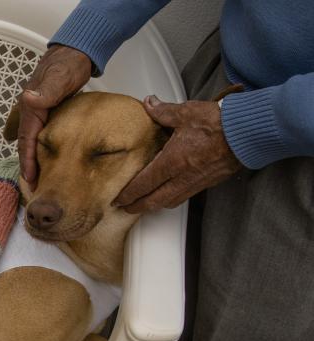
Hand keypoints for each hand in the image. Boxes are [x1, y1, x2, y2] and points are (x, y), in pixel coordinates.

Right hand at [17, 45, 92, 188]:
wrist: (74, 52)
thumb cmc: (68, 64)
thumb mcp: (59, 77)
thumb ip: (45, 90)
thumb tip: (29, 99)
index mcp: (31, 107)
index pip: (26, 140)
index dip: (27, 161)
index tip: (29, 179)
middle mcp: (30, 111)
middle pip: (25, 143)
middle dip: (27, 165)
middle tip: (32, 185)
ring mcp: (37, 112)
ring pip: (31, 139)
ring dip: (32, 158)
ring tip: (37, 176)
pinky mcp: (46, 111)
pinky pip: (39, 133)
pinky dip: (39, 147)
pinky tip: (45, 156)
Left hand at [115, 96, 241, 212]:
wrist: (248, 133)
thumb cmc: (220, 123)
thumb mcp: (186, 113)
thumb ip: (163, 111)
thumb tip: (149, 104)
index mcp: (172, 162)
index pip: (143, 184)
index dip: (129, 194)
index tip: (118, 199)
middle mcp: (182, 177)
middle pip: (154, 200)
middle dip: (137, 206)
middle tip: (125, 208)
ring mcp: (196, 182)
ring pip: (170, 201)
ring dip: (154, 205)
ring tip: (144, 205)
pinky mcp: (209, 182)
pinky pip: (185, 196)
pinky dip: (172, 199)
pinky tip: (170, 195)